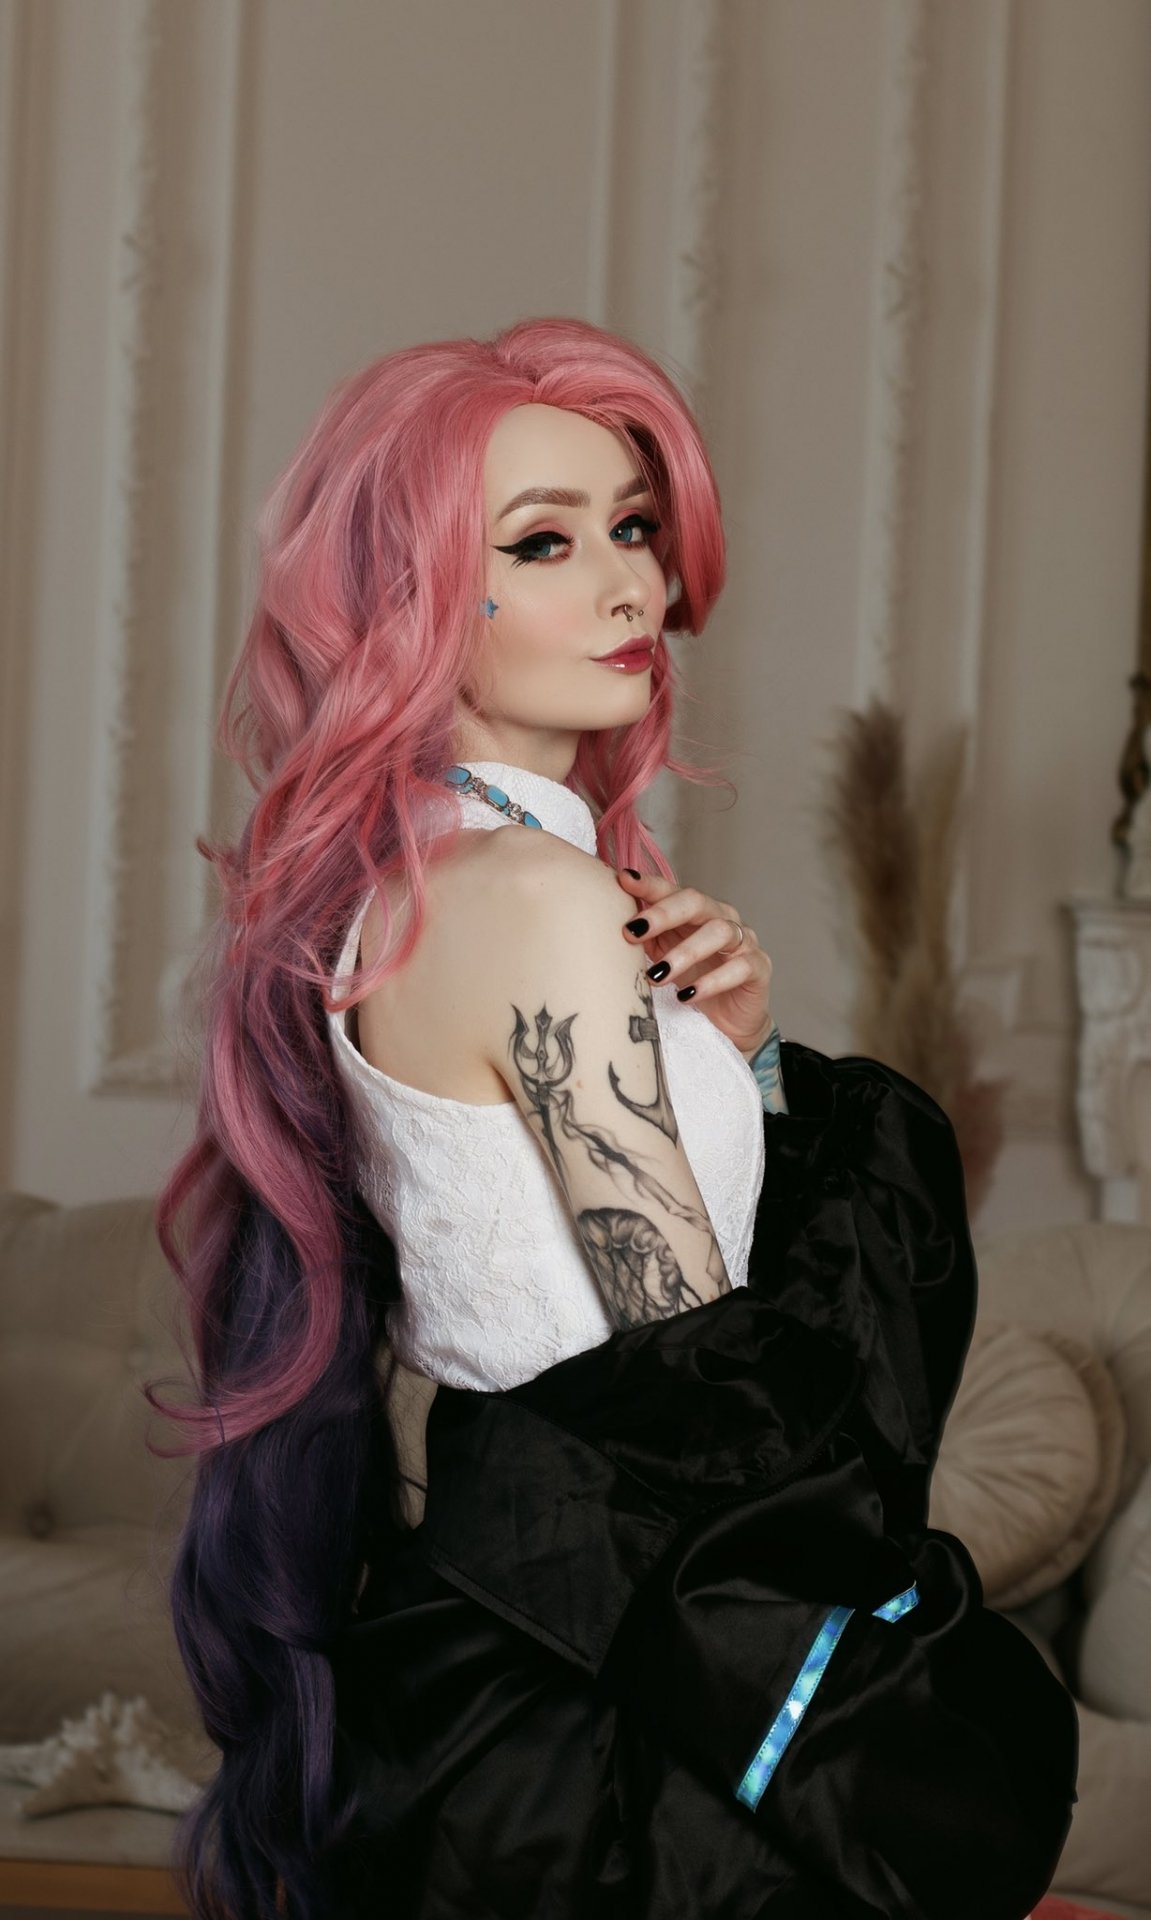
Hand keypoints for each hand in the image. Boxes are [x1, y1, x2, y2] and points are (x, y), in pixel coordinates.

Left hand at [616, 869, 773, 1058]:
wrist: (730, 1021)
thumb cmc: (693, 982)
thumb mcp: (662, 958)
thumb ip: (644, 940)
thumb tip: (605, 925)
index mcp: (696, 912)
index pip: (671, 890)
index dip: (648, 884)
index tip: (622, 880)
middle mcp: (722, 918)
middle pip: (696, 902)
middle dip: (663, 913)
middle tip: (632, 931)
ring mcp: (744, 941)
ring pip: (719, 932)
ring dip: (684, 952)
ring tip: (657, 975)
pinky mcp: (758, 968)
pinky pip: (739, 968)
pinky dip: (711, 982)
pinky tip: (688, 996)